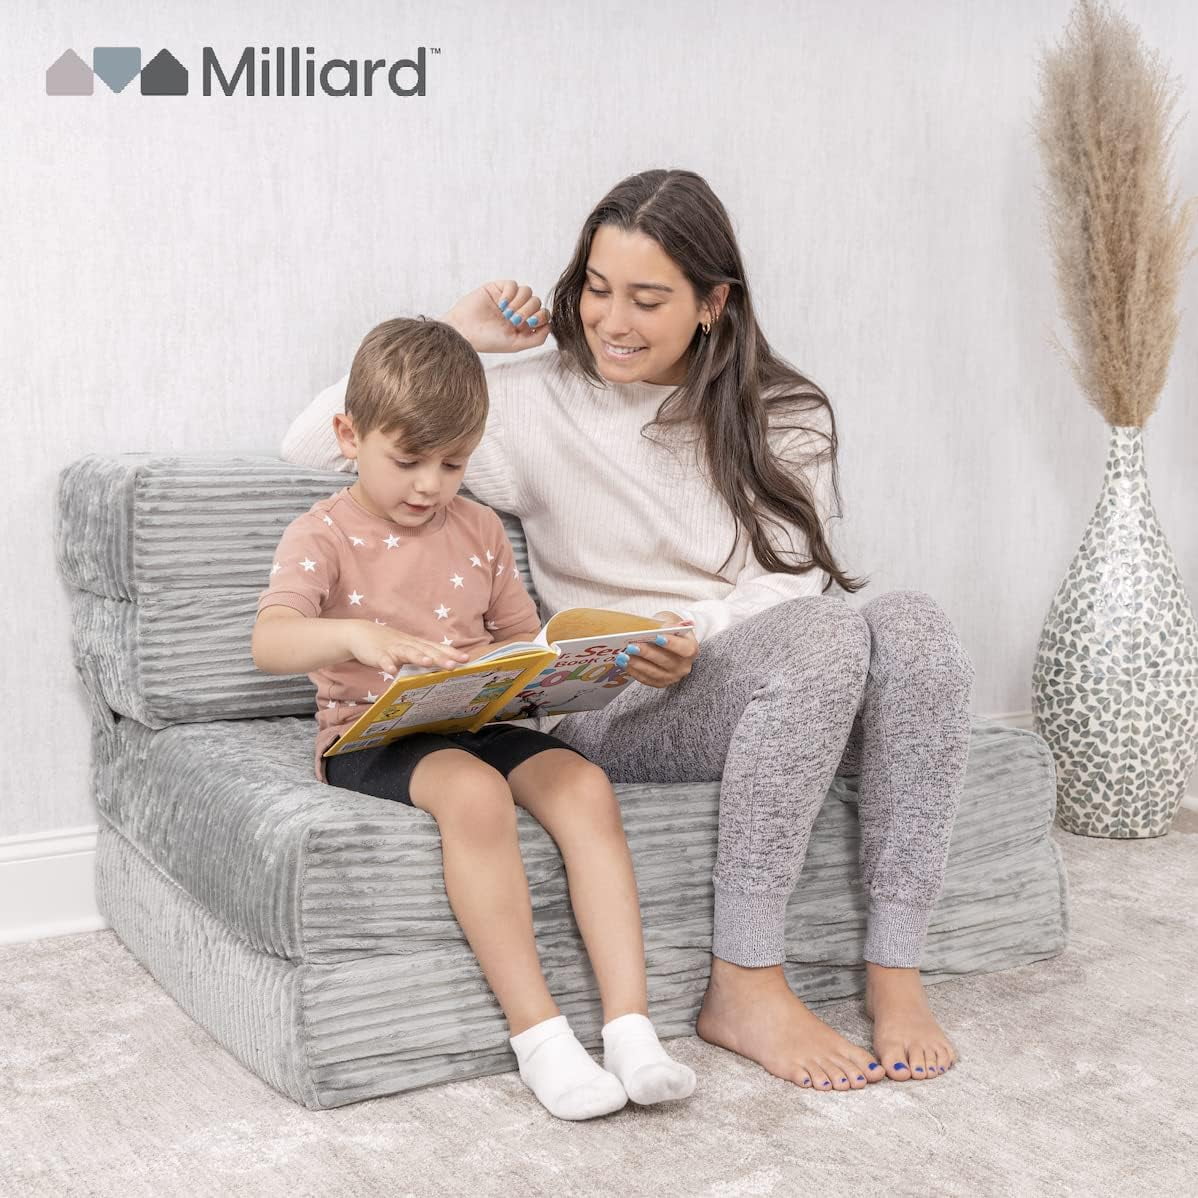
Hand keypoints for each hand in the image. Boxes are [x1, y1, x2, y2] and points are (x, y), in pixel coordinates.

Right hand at [344, 620, 469, 674]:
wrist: (360, 633)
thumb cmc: (389, 644)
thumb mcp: (408, 649)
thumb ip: (422, 657)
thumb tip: (441, 667)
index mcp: (417, 644)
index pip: (437, 648)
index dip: (451, 653)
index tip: (466, 659)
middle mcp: (408, 645)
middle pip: (426, 650)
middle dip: (441, 657)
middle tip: (454, 665)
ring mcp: (392, 649)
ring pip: (407, 653)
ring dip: (418, 657)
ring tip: (429, 663)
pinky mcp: (377, 654)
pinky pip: (383, 660)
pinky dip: (388, 665)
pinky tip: (392, 672)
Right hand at [441, 281, 552, 353]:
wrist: (464, 331)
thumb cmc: (488, 341)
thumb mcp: (516, 345)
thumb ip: (537, 339)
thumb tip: (550, 326)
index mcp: (523, 325)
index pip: (544, 314)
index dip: (542, 317)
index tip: (530, 323)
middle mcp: (517, 311)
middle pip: (537, 302)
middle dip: (529, 311)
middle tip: (514, 320)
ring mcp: (508, 299)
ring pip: (528, 291)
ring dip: (520, 303)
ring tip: (506, 313)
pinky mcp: (497, 289)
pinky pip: (513, 284)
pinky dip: (510, 293)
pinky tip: (501, 304)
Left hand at [614, 611, 699, 688]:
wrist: (670, 643)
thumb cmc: (669, 631)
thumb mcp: (670, 623)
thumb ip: (666, 625)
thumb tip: (656, 628)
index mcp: (691, 649)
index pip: (684, 649)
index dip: (672, 644)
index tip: (657, 637)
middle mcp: (684, 666)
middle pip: (665, 661)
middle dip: (647, 653)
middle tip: (632, 646)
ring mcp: (672, 677)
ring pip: (654, 672)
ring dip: (637, 664)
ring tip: (623, 656)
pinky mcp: (660, 683)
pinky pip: (646, 679)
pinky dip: (634, 671)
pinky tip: (623, 663)